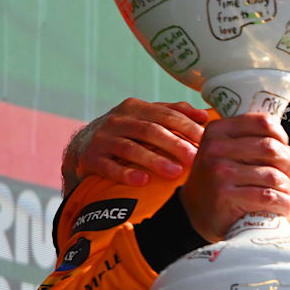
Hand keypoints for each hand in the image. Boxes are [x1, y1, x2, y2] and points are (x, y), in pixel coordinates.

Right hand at [62, 99, 207, 194]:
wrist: (82, 148)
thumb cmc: (126, 133)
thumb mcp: (146, 118)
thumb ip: (174, 114)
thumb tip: (204, 116)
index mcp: (135, 107)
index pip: (166, 114)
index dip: (187, 126)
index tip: (206, 140)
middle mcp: (117, 120)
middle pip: (150, 130)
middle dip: (174, 144)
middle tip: (194, 158)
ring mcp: (102, 139)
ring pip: (130, 148)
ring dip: (154, 160)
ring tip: (175, 172)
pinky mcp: (90, 159)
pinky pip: (109, 167)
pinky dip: (126, 174)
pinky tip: (143, 181)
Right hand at [179, 113, 289, 241]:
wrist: (195, 212)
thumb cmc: (220, 181)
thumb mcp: (232, 156)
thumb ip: (262, 150)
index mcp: (218, 131)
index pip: (263, 122)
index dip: (282, 136)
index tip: (284, 150)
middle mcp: (216, 148)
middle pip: (271, 148)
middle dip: (288, 163)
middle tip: (288, 175)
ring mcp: (219, 173)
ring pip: (273, 175)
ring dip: (286, 187)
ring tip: (284, 193)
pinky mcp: (225, 196)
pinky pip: (268, 196)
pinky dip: (282, 203)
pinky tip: (281, 206)